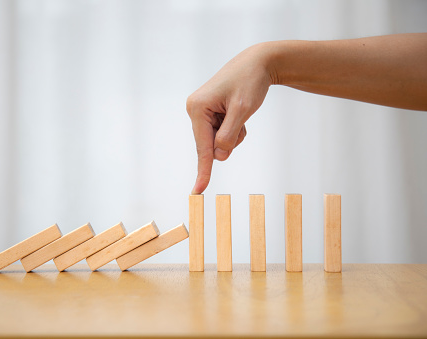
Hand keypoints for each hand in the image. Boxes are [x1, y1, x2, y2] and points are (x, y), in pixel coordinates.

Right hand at [186, 44, 272, 193]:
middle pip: (211, 144)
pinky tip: (238, 111)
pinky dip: (234, 128)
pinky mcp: (209, 112)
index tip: (198, 191)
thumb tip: (218, 157)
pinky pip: (221, 133)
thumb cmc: (250, 82)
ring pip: (218, 140)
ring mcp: (201, 111)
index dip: (203, 171)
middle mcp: (195, 109)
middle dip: (229, 139)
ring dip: (233, 133)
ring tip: (241, 111)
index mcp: (197, 108)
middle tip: (241, 118)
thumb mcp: (242, 110)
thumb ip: (228, 136)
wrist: (258, 62)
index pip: (203, 147)